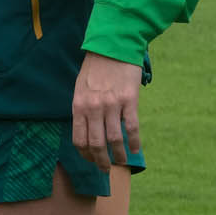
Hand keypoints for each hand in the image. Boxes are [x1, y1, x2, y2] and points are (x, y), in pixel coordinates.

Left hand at [72, 52, 142, 169]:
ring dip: (118, 155)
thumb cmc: (95, 66)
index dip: (85, 154)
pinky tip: (136, 149)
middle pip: (97, 144)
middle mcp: (94, 107)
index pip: (79, 139)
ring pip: (115, 139)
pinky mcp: (129, 100)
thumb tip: (88, 131)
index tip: (91, 159)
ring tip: (121, 161)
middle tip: (105, 169)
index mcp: (79, 105)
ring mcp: (112, 105)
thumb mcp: (81, 87)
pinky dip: (134, 142)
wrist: (113, 45)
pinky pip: (132, 128)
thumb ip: (83, 108)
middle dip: (101, 161)